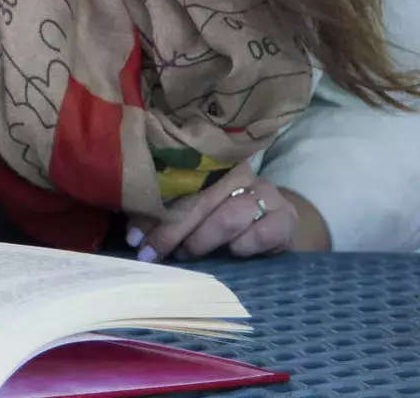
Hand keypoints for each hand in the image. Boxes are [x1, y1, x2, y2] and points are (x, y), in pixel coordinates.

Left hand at [127, 164, 327, 261]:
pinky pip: (261, 232)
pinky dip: (243, 245)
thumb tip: (134, 236)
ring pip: (228, 215)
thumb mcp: (194, 213)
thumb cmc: (224, 218)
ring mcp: (265, 194)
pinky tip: (233, 252)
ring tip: (186, 253)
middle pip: (199, 200)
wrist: (277, 226)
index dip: (152, 211)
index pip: (176, 183)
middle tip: (151, 254)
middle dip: (170, 231)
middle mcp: (239, 174)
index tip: (133, 238)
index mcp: (211, 165)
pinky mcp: (285, 218)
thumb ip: (166, 216)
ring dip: (202, 239)